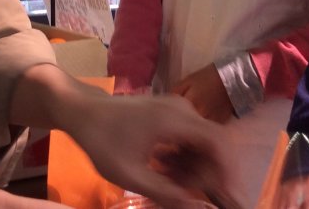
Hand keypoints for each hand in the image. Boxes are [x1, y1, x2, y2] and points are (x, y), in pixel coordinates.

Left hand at [12, 65, 243, 208]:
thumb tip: (196, 207)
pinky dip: (183, 158)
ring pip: (200, 143)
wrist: (81, 110)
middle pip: (211, 145)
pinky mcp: (169, 113)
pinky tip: (164, 170)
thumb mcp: (129, 174)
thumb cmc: (101, 140)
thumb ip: (166, 193)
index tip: (225, 196)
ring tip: (170, 185)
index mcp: (175, 120)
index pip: (218, 144)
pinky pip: (188, 137)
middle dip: (206, 174)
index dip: (226, 172)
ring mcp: (176, 109)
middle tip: (188, 195)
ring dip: (192, 168)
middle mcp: (182, 110)